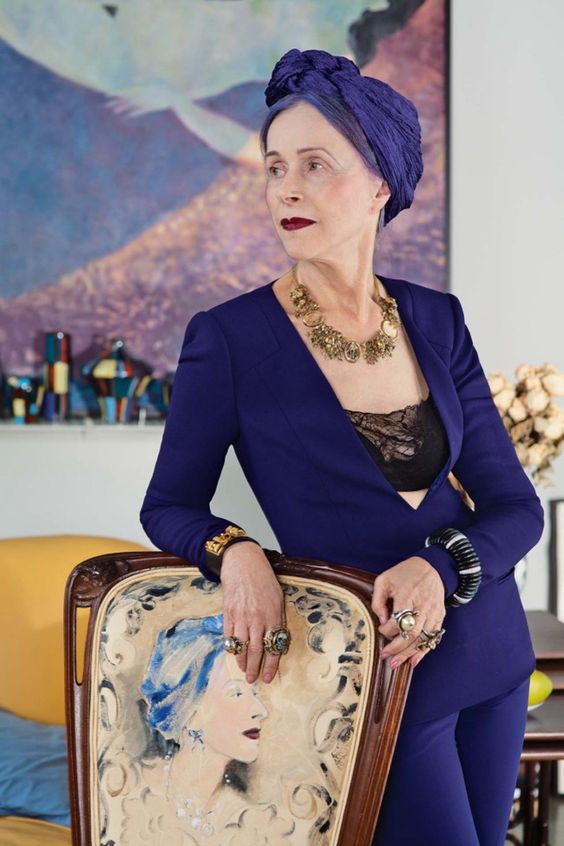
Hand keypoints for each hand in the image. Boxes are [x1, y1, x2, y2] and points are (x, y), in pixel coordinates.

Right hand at [220, 541, 284, 684]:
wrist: (244, 565)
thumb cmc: (264, 581)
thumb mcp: (279, 599)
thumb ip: (278, 620)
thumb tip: (276, 642)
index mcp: (273, 615)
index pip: (273, 647)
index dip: (271, 665)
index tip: (268, 678)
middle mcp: (257, 618)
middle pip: (255, 650)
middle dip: (254, 668)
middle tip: (252, 680)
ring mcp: (240, 616)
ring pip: (240, 646)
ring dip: (241, 662)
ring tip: (243, 671)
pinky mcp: (228, 613)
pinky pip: (229, 636)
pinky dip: (231, 647)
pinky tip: (234, 654)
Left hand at [371, 556, 445, 669]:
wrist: (432, 567)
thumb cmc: (405, 573)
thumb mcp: (384, 580)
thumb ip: (378, 601)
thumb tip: (382, 620)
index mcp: (407, 595)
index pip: (397, 620)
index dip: (387, 630)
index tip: (381, 629)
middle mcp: (422, 606)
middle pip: (411, 634)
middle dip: (397, 649)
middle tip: (386, 657)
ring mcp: (433, 612)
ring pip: (422, 639)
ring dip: (409, 653)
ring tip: (396, 663)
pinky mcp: (439, 616)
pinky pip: (433, 638)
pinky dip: (424, 651)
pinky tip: (414, 660)